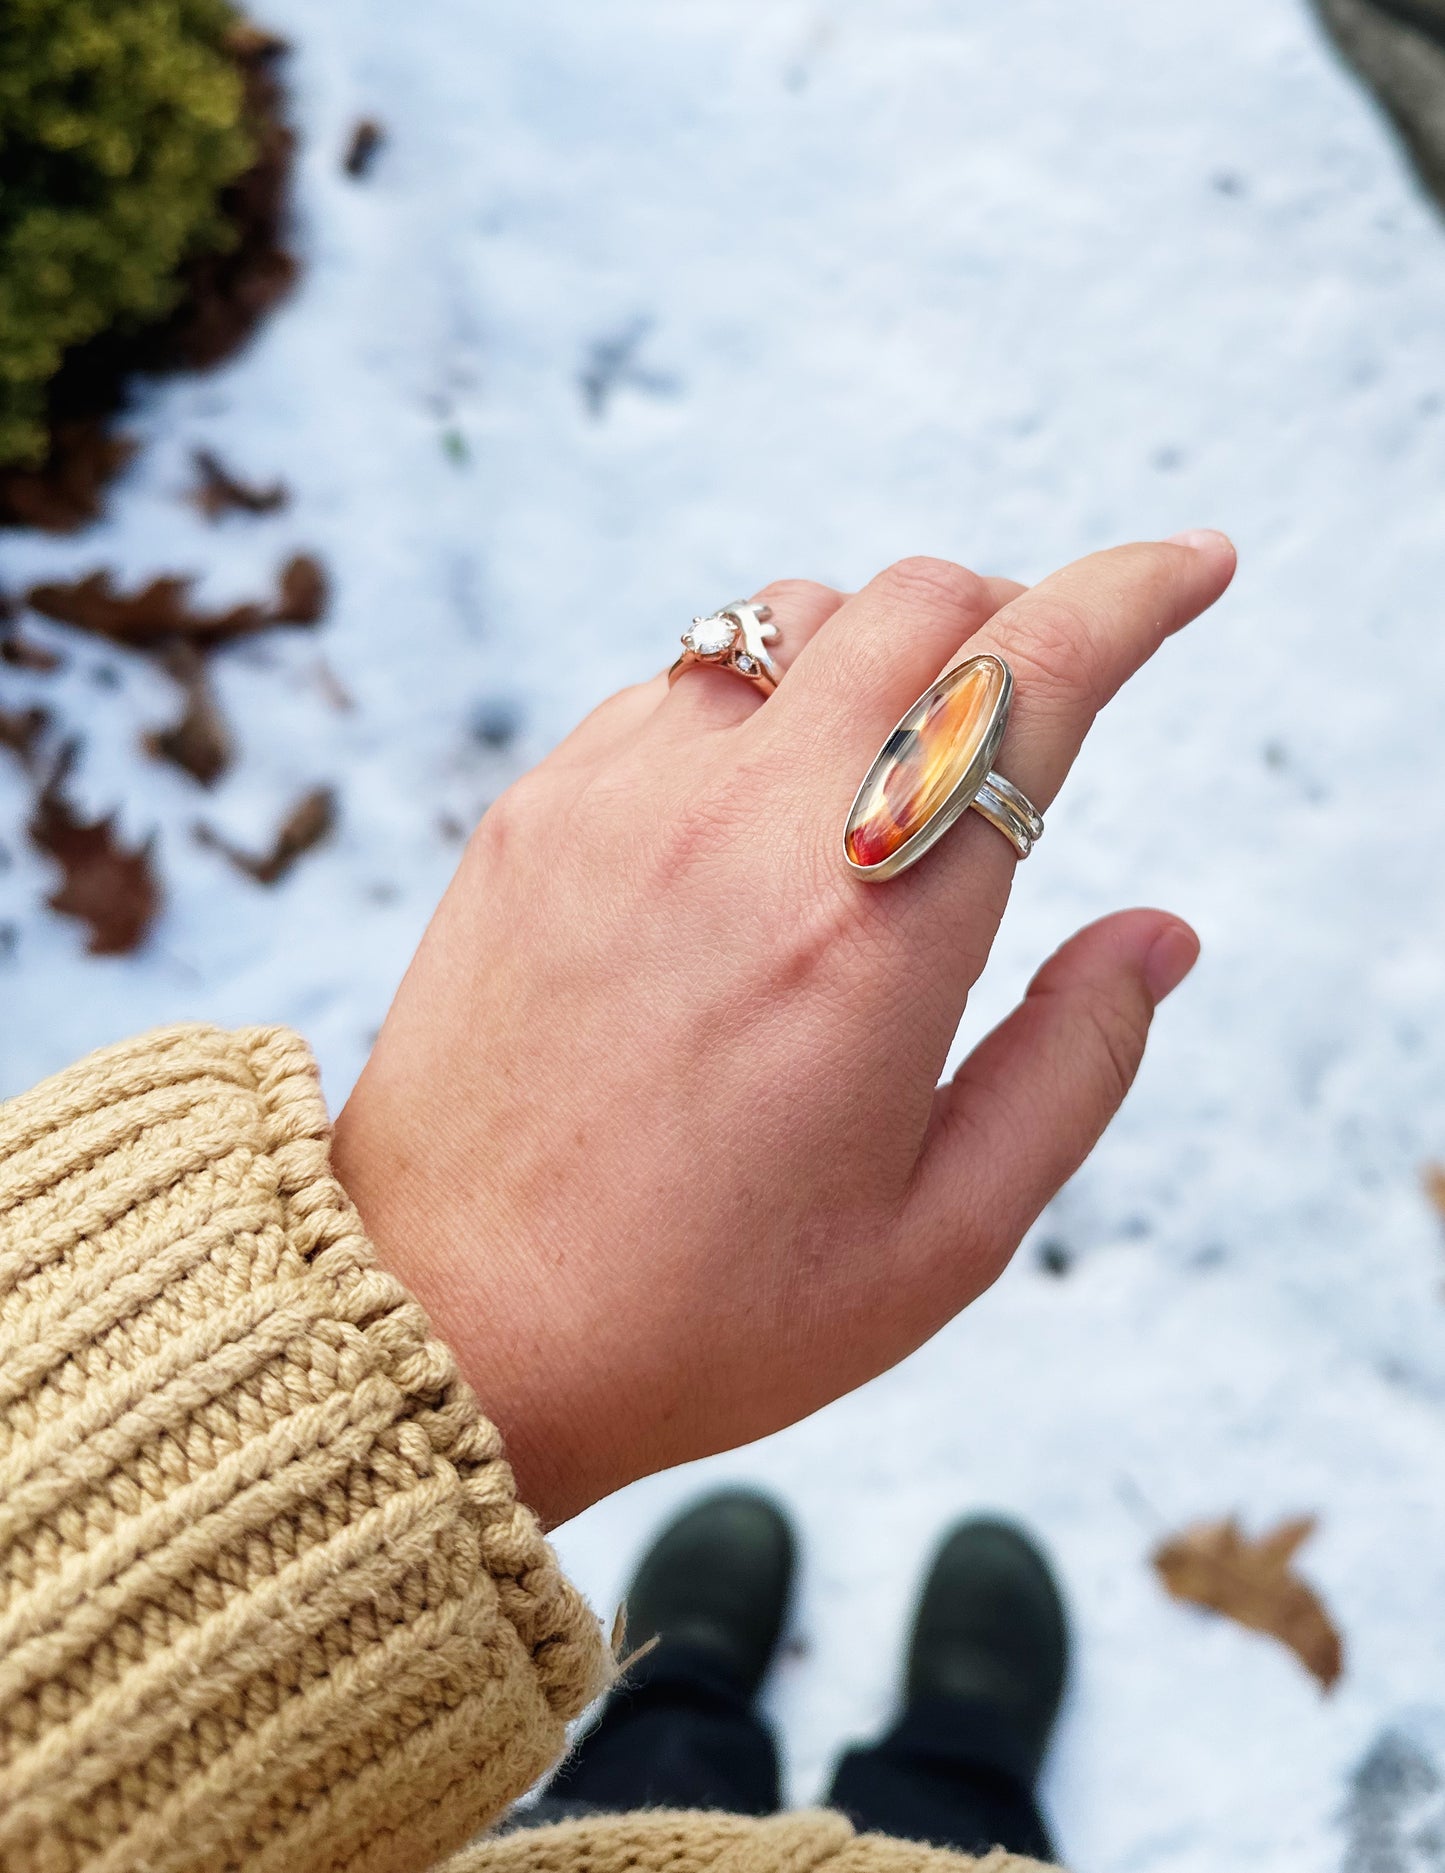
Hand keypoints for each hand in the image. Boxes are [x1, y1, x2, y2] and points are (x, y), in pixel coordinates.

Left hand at [333, 538, 1235, 1524]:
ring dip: (881, 651)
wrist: (441, 1323)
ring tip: (890, 768)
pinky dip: (758, 699)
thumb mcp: (941, 1239)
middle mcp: (745, 827)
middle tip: (1034, 706)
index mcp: (873, 935)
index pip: (1033, 680)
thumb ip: (1077, 1066)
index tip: (1196, 564)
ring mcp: (622, 800)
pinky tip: (756, 811)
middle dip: (1013, 618)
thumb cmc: (704, 1311)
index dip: (1137, 593)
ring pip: (791, 617)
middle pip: (919, 603)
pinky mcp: (535, 810)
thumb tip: (1162, 934)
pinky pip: (678, 680)